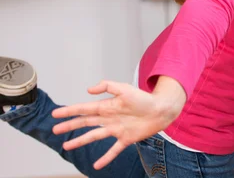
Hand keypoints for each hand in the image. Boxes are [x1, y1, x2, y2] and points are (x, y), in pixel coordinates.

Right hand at [52, 77, 185, 169]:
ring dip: (80, 141)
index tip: (56, 114)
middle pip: (85, 123)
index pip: (84, 109)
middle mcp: (109, 118)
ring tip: (66, 146)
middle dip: (70, 126)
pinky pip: (113, 150)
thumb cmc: (144, 98)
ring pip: (94, 136)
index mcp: (107, 106)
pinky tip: (96, 165)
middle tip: (55, 130)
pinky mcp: (126, 139)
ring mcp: (116, 129)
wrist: (161, 109)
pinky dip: (105, 158)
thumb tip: (89, 89)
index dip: (70, 111)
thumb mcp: (125, 88)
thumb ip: (108, 86)